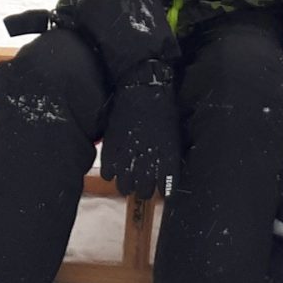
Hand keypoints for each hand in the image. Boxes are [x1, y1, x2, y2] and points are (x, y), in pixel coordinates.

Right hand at [100, 58, 179, 198]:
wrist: (143, 89)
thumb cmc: (163, 109)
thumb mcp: (173, 134)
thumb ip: (168, 155)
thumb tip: (165, 171)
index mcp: (167, 158)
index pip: (166, 187)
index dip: (163, 192)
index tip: (161, 192)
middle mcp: (148, 161)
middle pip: (144, 190)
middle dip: (143, 192)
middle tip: (141, 190)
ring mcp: (128, 156)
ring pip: (125, 186)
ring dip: (126, 186)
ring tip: (126, 185)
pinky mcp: (111, 149)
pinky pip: (108, 173)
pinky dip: (110, 174)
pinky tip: (113, 171)